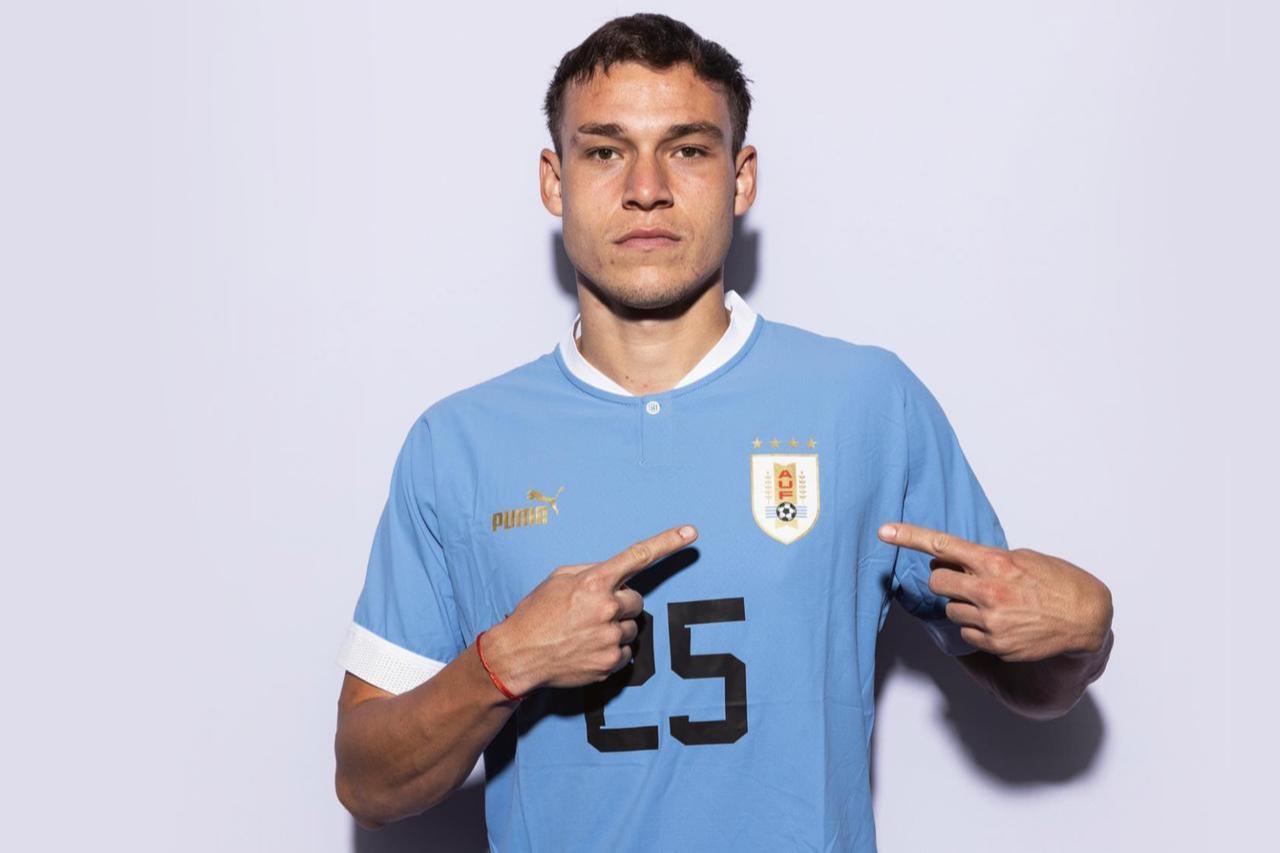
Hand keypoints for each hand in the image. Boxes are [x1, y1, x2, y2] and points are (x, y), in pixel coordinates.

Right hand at [482, 524, 698, 694]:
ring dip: (615, 628)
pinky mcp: (610, 662)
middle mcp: (606, 607)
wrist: (518, 655)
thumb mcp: (558, 580)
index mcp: (594, 582)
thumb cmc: (535, 614)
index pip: (638, 556)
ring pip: (632, 627)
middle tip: (593, 612)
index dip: (667, 542)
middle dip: (621, 604)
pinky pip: (626, 653)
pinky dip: (611, 651)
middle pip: (637, 600)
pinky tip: (587, 649)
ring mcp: (610, 637)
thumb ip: (590, 572)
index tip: (691, 532)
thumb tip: (615, 574)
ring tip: (585, 633)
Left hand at [878, 522, 1112, 662]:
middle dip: (946, 578)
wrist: (1087, 620)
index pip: (942, 545)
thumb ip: (989, 559)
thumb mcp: (1025, 558)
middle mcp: (987, 591)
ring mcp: (989, 620)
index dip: (908, 536)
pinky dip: (977, 626)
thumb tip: (959, 560)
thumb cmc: (1058, 583)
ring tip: (996, 603)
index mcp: (995, 562)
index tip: (884, 531)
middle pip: (937, 580)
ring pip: (950, 609)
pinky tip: (1003, 622)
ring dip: (964, 604)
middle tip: (967, 579)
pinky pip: (966, 632)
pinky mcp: (994, 644)